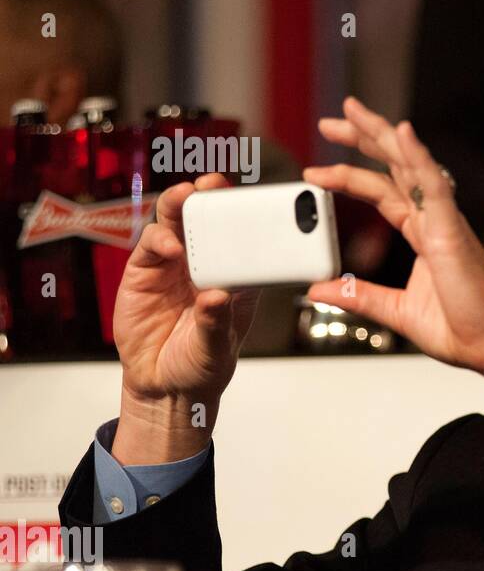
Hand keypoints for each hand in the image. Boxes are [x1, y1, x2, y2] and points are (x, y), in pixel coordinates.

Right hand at [112, 173, 259, 463]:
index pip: (243, 237)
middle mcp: (205, 265)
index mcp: (235, 277)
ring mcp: (174, 266)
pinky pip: (151, 245)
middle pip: (207, 220)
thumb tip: (216, 297)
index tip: (252, 199)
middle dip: (209, 196)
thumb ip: (216, 322)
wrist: (166, 387)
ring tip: (186, 197)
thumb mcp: (216, 347)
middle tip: (212, 183)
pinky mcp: (144, 273)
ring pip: (176, 223)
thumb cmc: (203, 364)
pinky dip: (160, 238)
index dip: (246, 215)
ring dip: (179, 206)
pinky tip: (170, 246)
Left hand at [305, 98, 483, 438]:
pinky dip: (418, 158)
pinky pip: (434, 187)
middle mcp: (435, 222)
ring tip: (351, 112)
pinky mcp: (453, 232)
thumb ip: (360, 297)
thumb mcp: (398, 312)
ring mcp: (445, 223)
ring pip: (410, 166)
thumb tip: (320, 289)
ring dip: (380, 136)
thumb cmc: (467, 330)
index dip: (350, 175)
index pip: (383, 191)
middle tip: (329, 121)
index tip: (316, 172)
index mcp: (425, 236)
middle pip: (395, 167)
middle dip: (362, 140)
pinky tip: (401, 135)